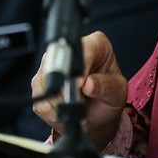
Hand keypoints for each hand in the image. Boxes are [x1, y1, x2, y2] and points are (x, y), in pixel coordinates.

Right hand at [30, 31, 127, 150]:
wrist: (99, 112)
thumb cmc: (110, 94)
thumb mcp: (117, 91)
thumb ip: (105, 86)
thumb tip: (88, 84)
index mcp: (95, 44)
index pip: (82, 49)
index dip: (79, 68)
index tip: (81, 85)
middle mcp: (70, 51)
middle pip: (57, 65)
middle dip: (68, 90)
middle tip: (80, 101)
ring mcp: (51, 65)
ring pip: (45, 84)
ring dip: (60, 103)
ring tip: (76, 106)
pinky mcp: (40, 83)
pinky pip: (40, 99)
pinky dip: (52, 111)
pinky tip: (65, 110)